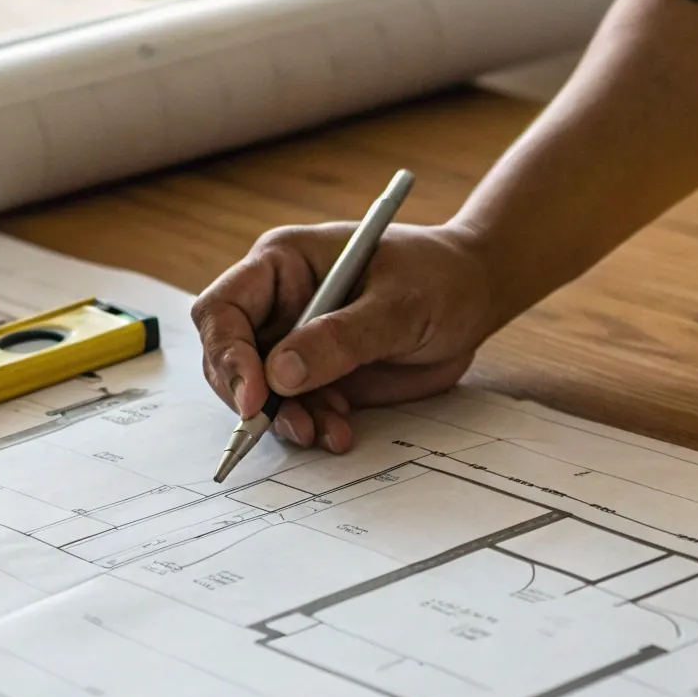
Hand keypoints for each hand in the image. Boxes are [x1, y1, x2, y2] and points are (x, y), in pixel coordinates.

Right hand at [190, 221, 494, 451]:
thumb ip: (340, 337)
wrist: (474, 296)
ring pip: (261, 393)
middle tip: (293, 424)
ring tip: (328, 431)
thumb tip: (278, 374)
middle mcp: (278, 304)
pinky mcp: (318, 375)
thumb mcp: (398, 304)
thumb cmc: (439, 277)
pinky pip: (296, 409)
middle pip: (229, 357)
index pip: (223, 308)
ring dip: (287, 420)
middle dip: (252, 398)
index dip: (227, 352)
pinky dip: (312, 426)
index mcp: (282, 264)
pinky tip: (341, 431)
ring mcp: (295, 342)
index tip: (255, 395)